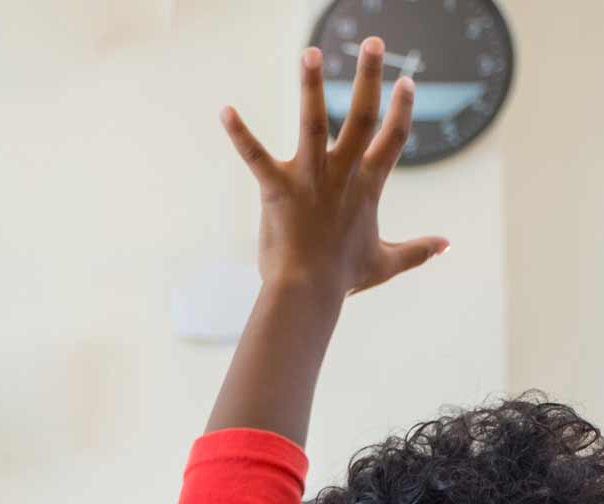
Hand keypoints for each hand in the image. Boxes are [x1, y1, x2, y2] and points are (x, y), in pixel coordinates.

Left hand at [222, 39, 445, 297]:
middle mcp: (343, 173)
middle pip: (363, 115)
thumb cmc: (342, 278)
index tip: (406, 80)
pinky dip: (239, 134)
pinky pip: (254, 156)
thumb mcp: (386, 263)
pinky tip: (225, 111)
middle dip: (368, 76)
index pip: (393, 136)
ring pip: (314, 121)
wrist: (308, 292)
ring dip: (311, 85)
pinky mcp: (277, 188)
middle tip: (372, 41)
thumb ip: (418, 250)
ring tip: (310, 53)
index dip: (402, 107)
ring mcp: (310, 178)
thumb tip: (449, 245)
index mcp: (368, 185)